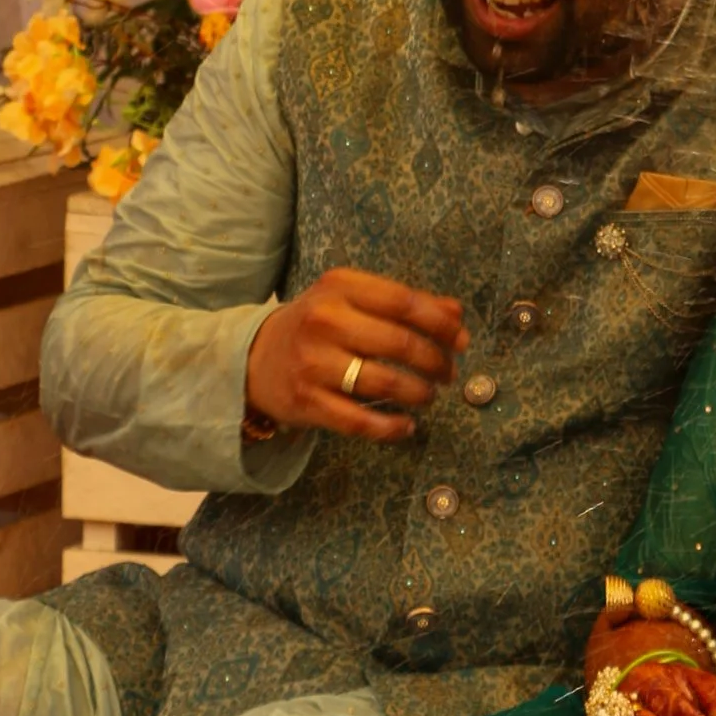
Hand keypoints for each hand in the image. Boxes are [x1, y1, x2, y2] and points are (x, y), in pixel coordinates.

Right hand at [245, 267, 467, 444]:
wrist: (254, 358)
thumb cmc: (318, 325)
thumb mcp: (352, 300)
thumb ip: (403, 304)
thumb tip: (456, 314)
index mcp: (340, 287)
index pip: (404, 302)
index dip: (441, 324)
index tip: (461, 341)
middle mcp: (325, 321)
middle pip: (401, 344)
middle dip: (436, 362)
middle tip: (448, 373)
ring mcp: (314, 363)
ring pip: (385, 383)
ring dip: (419, 394)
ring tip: (429, 396)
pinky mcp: (307, 402)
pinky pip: (361, 422)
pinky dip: (392, 428)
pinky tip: (407, 426)